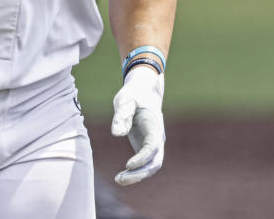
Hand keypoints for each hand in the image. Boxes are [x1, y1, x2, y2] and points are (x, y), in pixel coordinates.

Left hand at [111, 65, 165, 184]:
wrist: (144, 92)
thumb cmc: (133, 95)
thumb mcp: (125, 100)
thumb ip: (121, 115)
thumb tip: (116, 134)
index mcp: (154, 125)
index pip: (152, 146)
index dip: (142, 157)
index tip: (128, 164)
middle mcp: (157, 137)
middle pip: (155, 161)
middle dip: (140, 173)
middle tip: (120, 178)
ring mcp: (153, 144)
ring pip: (151, 166)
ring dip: (137, 176)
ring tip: (118, 180)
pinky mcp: (146, 148)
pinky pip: (144, 165)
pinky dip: (135, 172)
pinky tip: (120, 177)